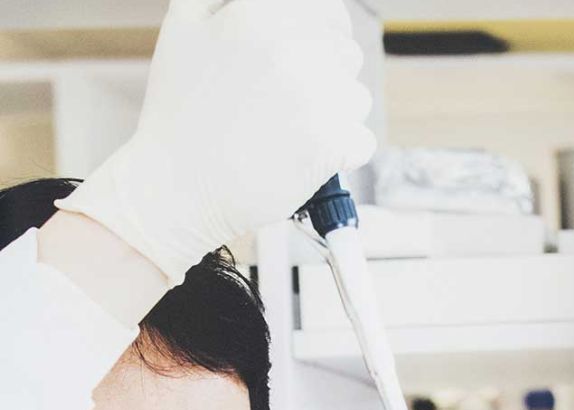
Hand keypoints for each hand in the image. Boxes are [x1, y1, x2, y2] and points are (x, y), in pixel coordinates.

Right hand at [56, 0, 374, 284]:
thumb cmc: (181, 108)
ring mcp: (320, 96)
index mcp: (260, 13)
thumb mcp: (187, 26)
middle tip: (276, 101)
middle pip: (345, 52)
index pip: (328, 9)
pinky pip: (360, 139)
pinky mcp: (335, 143)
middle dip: (321, 74)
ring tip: (278, 128)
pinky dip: (337, 152)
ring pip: (355, 96)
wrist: (175, 189)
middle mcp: (295, 48)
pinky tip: (294, 154)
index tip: (301, 54)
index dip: (318, 33)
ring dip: (329, 113)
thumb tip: (276, 0)